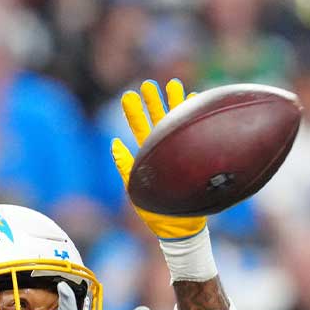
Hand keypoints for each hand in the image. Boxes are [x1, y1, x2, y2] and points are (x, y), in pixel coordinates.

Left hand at [112, 79, 206, 240]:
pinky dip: (195, 117)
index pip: (139, 128)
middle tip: (148, 84)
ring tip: (173, 84)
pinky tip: (196, 100)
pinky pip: (196, 133)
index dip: (134, 112)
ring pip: (177, 123)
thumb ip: (125, 166)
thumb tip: (113, 143)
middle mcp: (165, 150)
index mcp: (149, 155)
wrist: (180, 226)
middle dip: (153, 101)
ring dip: (175, 103)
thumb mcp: (134, 188)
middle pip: (157, 120)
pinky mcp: (196, 156)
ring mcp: (182, 151)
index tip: (128, 95)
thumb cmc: (156, 211)